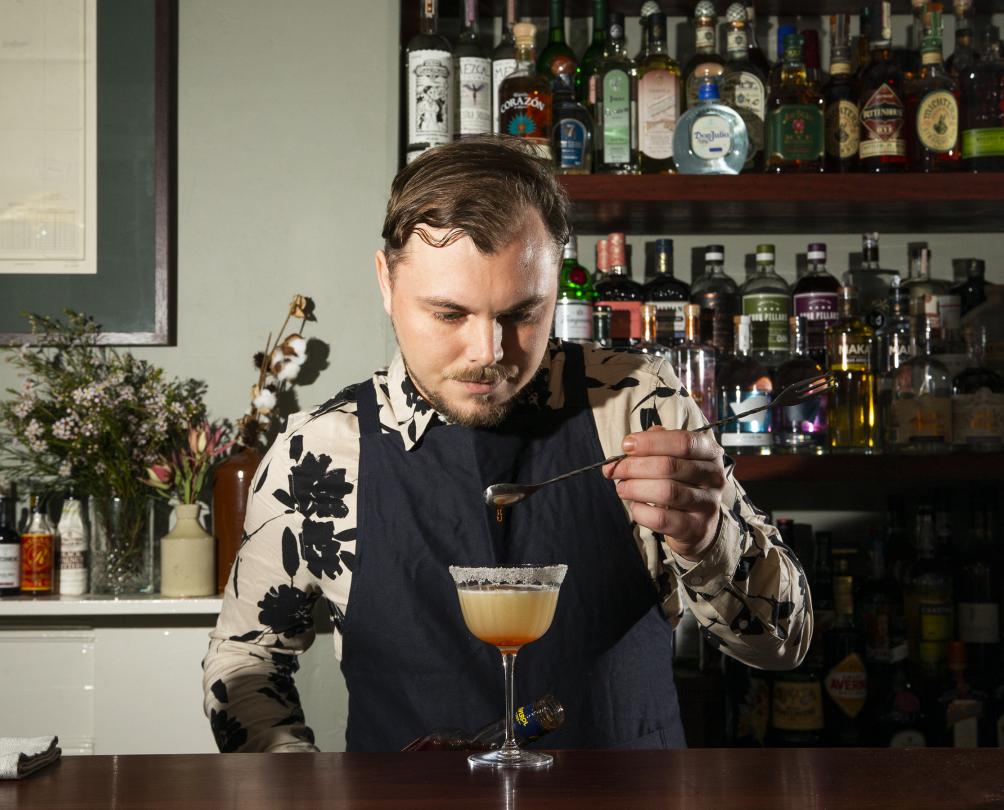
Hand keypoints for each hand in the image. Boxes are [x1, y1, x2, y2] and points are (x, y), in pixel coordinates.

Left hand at [602, 426, 726, 561]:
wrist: (698, 525)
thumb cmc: (681, 483)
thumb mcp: (675, 459)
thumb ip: (653, 447)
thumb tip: (628, 447)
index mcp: (710, 453)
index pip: (683, 442)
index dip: (651, 442)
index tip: (626, 445)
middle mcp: (714, 477)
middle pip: (670, 466)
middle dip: (635, 466)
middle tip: (615, 470)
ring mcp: (707, 504)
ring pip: (666, 492)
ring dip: (635, 488)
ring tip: (622, 488)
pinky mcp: (695, 528)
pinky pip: (661, 518)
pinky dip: (641, 511)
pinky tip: (636, 506)